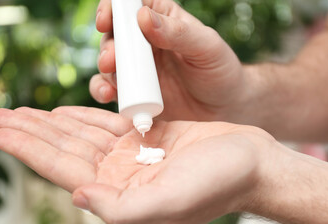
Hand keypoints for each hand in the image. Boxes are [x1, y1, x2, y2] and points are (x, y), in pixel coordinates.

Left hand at [0, 106, 274, 223]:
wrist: (250, 161)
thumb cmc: (220, 182)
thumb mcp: (172, 202)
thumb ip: (122, 208)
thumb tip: (79, 196)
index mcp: (122, 192)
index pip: (63, 169)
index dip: (29, 150)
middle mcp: (121, 174)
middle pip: (64, 150)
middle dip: (30, 132)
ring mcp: (131, 154)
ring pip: (79, 135)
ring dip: (49, 122)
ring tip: (21, 112)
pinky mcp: (144, 135)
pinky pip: (103, 124)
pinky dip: (80, 117)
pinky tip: (62, 113)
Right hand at [91, 0, 243, 120]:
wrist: (223, 108)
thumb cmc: (219, 71)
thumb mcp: (206, 47)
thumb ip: (178, 32)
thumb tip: (144, 17)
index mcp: (163, 20)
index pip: (132, 5)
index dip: (114, 8)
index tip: (107, 20)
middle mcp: (146, 42)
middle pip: (116, 34)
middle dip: (108, 44)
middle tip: (111, 60)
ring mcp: (138, 68)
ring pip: (109, 61)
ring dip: (105, 68)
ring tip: (111, 78)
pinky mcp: (135, 91)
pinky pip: (111, 88)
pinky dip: (104, 90)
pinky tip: (108, 95)